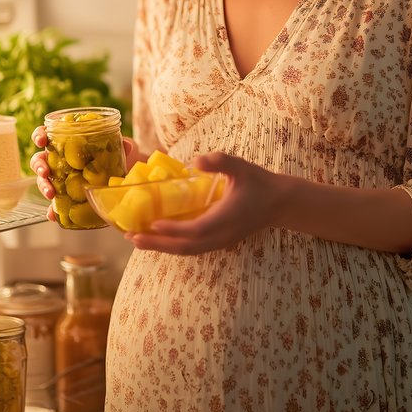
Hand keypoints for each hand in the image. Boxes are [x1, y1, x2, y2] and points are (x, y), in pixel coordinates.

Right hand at [28, 125, 137, 223]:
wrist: (122, 178)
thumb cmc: (115, 157)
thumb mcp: (119, 148)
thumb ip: (122, 144)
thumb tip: (126, 144)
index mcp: (67, 143)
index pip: (47, 135)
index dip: (40, 135)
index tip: (42, 139)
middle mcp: (59, 161)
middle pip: (40, 159)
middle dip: (39, 165)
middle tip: (45, 171)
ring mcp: (60, 180)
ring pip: (43, 181)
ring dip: (43, 186)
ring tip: (51, 194)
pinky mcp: (65, 198)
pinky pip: (54, 205)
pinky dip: (51, 211)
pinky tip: (53, 215)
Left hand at [127, 152, 280, 254]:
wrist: (280, 203)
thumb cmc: (259, 182)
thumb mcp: (241, 166)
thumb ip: (220, 161)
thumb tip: (196, 160)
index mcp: (226, 219)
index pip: (195, 229)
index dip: (173, 229)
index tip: (152, 224)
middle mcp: (222, 235)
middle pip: (186, 247)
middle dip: (158, 244)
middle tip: (131, 237)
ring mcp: (221, 242)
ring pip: (188, 251)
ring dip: (162, 247)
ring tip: (138, 240)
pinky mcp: (220, 241)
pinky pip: (193, 248)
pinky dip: (173, 245)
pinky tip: (159, 238)